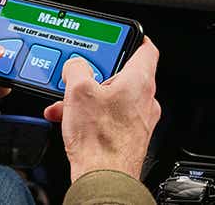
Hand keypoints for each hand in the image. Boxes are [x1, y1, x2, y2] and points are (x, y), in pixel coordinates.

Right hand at [44, 37, 160, 181]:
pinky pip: (110, 116)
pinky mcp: (128, 136)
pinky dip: (91, 114)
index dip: (133, 38)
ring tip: (68, 101)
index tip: (121, 35)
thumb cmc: (100, 139)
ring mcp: (138, 119)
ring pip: (113, 97)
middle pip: (123, 73)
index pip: (146, 48)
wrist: (103, 177)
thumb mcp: (78, 91)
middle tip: (81, 71)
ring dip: (89, 96)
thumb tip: (75, 65)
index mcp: (140, 80)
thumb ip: (76, 68)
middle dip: (97, 72)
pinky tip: (71, 120)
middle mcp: (145, 99)